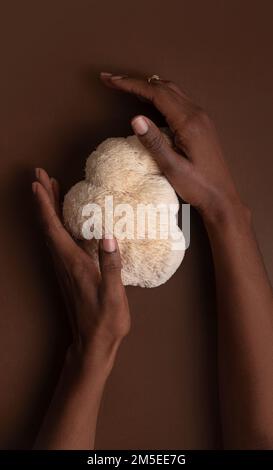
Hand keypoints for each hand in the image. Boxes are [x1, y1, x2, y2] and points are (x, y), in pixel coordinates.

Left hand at [32, 168, 129, 368]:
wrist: (93, 344)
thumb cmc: (104, 321)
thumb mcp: (113, 294)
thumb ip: (111, 265)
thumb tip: (109, 236)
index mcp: (73, 264)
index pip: (54, 229)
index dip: (45, 205)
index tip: (38, 184)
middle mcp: (64, 263)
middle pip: (48, 225)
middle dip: (43, 199)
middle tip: (40, 177)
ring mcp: (65, 268)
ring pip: (52, 232)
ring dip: (48, 209)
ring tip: (50, 190)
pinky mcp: (70, 273)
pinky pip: (59, 242)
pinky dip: (57, 224)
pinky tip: (65, 220)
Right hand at [100, 73, 246, 223]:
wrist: (222, 197)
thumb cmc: (198, 187)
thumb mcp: (173, 168)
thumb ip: (154, 143)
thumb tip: (135, 118)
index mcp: (189, 122)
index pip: (156, 94)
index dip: (131, 84)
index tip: (110, 80)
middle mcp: (197, 114)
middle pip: (163, 87)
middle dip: (135, 82)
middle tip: (111, 80)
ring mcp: (201, 118)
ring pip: (171, 91)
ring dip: (148, 86)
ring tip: (125, 86)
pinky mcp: (202, 125)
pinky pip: (178, 101)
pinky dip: (159, 95)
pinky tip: (149, 101)